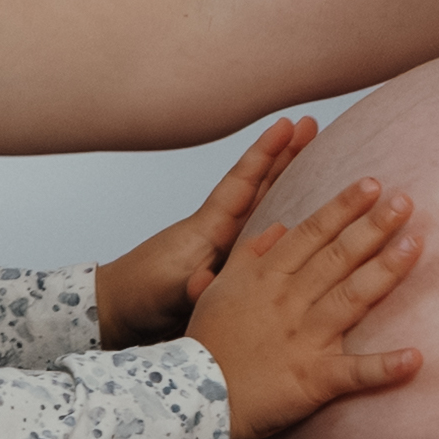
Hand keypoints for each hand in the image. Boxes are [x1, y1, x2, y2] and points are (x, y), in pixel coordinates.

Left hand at [95, 115, 316, 347]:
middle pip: (261, 187)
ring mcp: (227, 248)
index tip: (286, 124)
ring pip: (267, 207)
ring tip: (318, 156)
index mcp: (207, 232)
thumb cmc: (137, 299)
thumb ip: (187, 289)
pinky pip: (266, 237)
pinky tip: (307, 219)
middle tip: (311, 123)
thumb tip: (204, 283)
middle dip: (287, 156)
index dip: (264, 155)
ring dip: (291, 182)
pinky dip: (289, 224)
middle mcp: (221, 234)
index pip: (242, 186)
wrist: (120, 315)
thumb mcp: (164, 295)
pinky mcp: (231, 268)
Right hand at [188, 178, 422, 438]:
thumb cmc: (207, 344)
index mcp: (267, 278)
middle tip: (406, 201)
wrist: (193, 397)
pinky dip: (385, 367)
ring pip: (350, 298)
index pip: (311, 234)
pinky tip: (415, 358)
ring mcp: (303, 338)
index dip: (343, 207)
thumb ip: (250, 255)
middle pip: (337, 257)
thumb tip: (278, 226)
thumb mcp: (220, 288)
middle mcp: (288, 302)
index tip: (372, 184)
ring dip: (385, 272)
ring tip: (416, 245)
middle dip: (373, 226)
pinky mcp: (313, 379)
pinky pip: (354, 372)